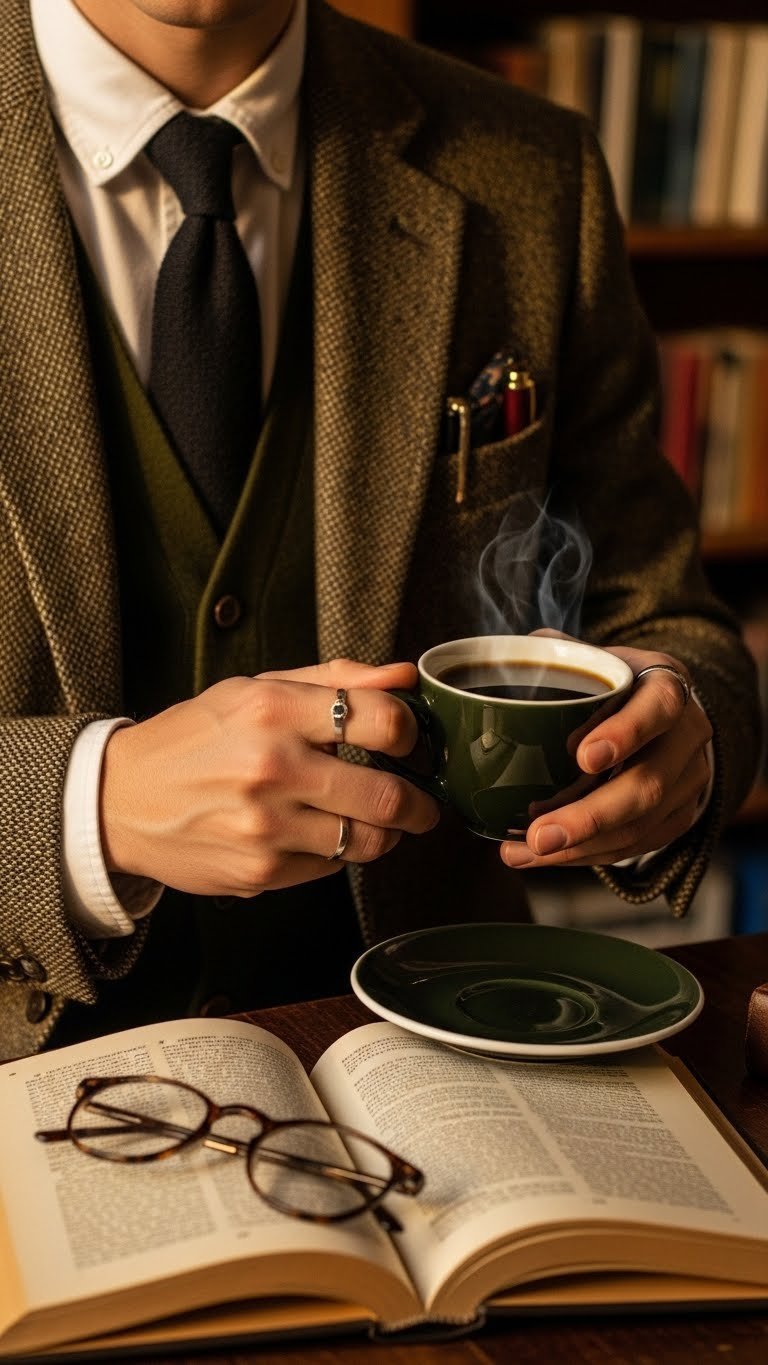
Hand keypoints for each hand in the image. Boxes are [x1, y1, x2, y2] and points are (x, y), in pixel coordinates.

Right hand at [99, 661, 438, 896]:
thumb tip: (404, 676)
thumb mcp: (256, 689)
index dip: (410, 733)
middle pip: (389, 795)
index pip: (383, 720)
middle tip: (424, 803)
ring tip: (382, 823)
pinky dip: (338, 853)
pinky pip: (331, 868)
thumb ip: (335, 679)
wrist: (120, 801)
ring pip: (367, 841)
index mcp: (273, 710)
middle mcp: (272, 768)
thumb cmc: (194, 739)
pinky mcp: (260, 872)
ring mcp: (266, 827)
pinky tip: (322, 835)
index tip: (409, 741)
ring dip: (388, 834)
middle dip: (421, 803)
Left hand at [499, 642, 712, 870]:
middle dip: (591, 816)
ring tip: (526, 850)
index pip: (659, 707)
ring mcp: (688, 781)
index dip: (626, 733)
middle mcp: (688, 734)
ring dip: (580, 846)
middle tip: (539, 833)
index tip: (582, 757)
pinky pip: (635, 846)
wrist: (654, 714)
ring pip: (641, 825)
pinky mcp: (678, 817)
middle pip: (650, 784)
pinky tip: (542, 855)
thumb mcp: (584, 656)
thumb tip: (500, 663)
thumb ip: (548, 654)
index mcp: (666, 685)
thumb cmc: (605, 684)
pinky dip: (586, 856)